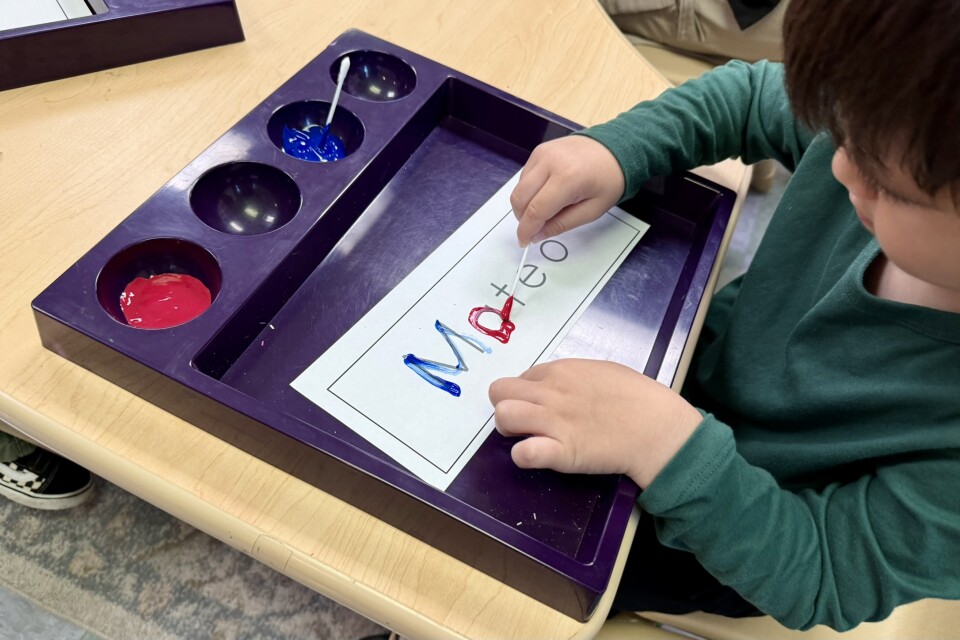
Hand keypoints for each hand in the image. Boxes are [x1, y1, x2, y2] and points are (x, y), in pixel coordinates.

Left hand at [489, 359, 702, 487]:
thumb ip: (573, 377)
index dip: (526, 394)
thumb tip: (558, 385)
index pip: (521, 378)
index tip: (540, 407)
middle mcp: (550, 392)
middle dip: (506, 406)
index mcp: (560, 371)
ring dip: (508, 429)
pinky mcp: (561, 451)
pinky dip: (523, 456)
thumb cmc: (637, 397)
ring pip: (503, 416)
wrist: (656, 426)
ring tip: (528, 437)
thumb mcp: (601, 372)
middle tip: (525, 423)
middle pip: (499, 392)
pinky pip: (523, 453)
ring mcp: (553, 421)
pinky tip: (537, 456)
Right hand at [511, 136, 624, 246]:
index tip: (524, 241)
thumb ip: (562, 224)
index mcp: (567, 179)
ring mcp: (542, 154)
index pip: (536, 210)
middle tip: (534, 228)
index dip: (526, 230)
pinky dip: (529, 190)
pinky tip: (546, 193)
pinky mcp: (539, 150)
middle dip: (522, 218)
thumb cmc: (608, 180)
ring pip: (519, 187)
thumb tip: (537, 235)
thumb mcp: (592, 211)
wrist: (616, 148)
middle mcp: (550, 162)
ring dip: (526, 204)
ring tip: (546, 208)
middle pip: (520, 198)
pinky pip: (524, 176)